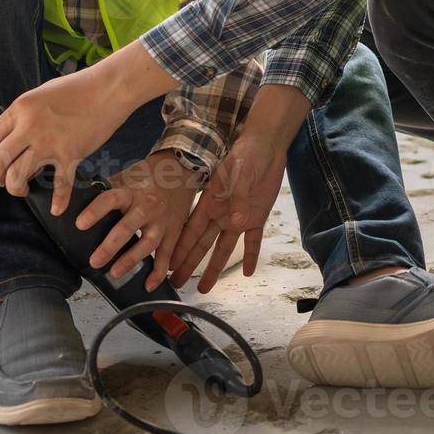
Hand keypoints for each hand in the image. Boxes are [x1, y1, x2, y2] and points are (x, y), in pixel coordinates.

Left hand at [0, 40, 178, 214]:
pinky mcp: (71, 155)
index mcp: (20, 110)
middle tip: (2, 180)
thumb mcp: (42, 93)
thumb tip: (16, 132)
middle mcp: (30, 128)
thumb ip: (26, 114)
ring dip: (16, 188)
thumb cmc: (79, 87)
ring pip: (18, 176)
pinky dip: (59, 201)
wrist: (109, 89)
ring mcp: (49, 143)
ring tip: (23, 189)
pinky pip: (60, 185)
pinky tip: (57, 209)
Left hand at [76, 152, 201, 290]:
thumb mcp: (126, 176)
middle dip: (111, 246)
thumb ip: (105, 188)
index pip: (110, 199)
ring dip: (131, 260)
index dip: (95, 211)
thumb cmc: (149, 176)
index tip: (80, 224)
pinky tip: (148, 285)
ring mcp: (162, 221)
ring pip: (147, 243)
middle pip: (128, 227)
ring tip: (115, 273)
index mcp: (131, 192)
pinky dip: (158, 272)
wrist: (182, 170)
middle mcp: (147, 207)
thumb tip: (75, 197)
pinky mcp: (173, 232)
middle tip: (95, 261)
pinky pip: (166, 255)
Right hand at [171, 84, 309, 292]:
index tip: (167, 265)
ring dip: (215, 267)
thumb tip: (234, 224)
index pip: (191, 230)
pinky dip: (252, 255)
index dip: (180, 248)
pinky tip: (248, 272)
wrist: (266, 147)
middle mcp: (221, 214)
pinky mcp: (257, 217)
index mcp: (210, 203)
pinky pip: (253, 240)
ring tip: (204, 287)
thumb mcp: (238, 174)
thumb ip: (237, 198)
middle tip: (178, 283)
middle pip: (202, 244)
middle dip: (190, 264)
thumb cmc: (245, 155)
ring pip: (224, 247)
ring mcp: (238, 217)